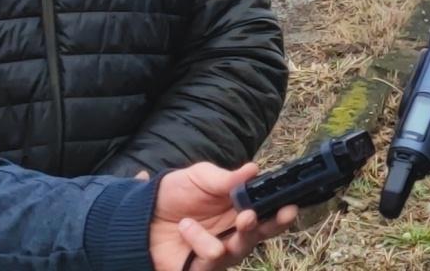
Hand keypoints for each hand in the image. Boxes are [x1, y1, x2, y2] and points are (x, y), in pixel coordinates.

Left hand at [148, 162, 299, 270]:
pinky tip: (184, 227)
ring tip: (190, 222)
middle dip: (266, 227)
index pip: (269, 213)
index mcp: (239, 209)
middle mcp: (234, 233)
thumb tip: (254, 169)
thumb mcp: (199, 177)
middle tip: (250, 216)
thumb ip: (226, 177)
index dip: (281, 212)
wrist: (140, 215)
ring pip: (239, 251)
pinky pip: (211, 261)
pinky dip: (197, 241)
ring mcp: (219, 253)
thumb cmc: (172, 194)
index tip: (289, 206)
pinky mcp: (202, 269)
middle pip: (262, 235)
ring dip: (215, 234)